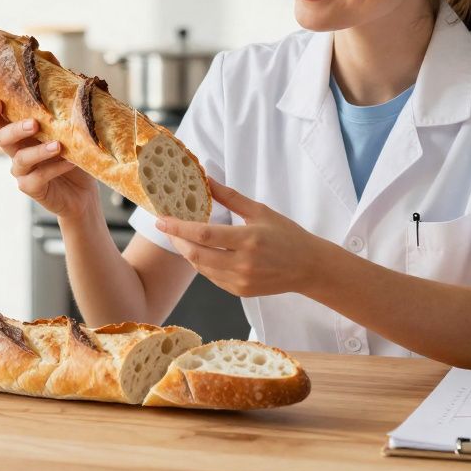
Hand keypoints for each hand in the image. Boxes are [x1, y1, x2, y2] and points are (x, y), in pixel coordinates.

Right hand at [0, 99, 98, 221]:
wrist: (84, 192)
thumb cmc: (75, 157)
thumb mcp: (71, 134)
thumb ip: (65, 117)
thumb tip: (73, 92)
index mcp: (21, 134)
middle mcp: (16, 151)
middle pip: (3, 138)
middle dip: (16, 129)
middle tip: (34, 124)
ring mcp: (22, 171)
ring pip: (21, 158)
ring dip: (39, 151)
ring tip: (58, 145)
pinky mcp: (30, 188)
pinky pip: (37, 177)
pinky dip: (54, 168)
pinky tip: (70, 162)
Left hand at [155, 178, 330, 297]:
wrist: (308, 267)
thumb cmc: (286, 235)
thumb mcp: (260, 211)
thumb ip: (230, 197)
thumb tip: (207, 179)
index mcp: (248, 240)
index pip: (203, 234)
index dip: (178, 227)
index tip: (161, 218)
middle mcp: (242, 264)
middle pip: (196, 254)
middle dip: (176, 240)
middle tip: (165, 226)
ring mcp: (241, 281)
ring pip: (201, 268)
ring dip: (187, 252)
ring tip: (179, 236)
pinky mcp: (240, 291)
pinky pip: (212, 277)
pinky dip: (202, 264)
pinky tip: (199, 251)